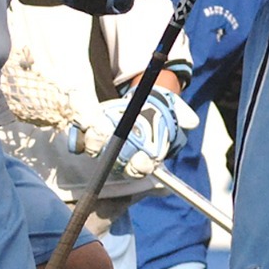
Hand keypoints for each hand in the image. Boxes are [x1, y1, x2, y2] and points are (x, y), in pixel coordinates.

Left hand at [67, 89, 199, 177]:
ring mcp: (102, 147)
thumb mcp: (175, 110)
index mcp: (141, 158)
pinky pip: (78, 141)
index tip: (145, 159)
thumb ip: (183, 115)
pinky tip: (83, 122)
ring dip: (96, 141)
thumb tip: (191, 121)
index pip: (140, 168)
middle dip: (117, 154)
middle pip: (116, 163)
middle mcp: (120, 157)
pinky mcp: (85, 136)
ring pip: (96, 151)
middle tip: (119, 142)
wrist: (141, 100)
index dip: (140, 166)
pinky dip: (78, 134)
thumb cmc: (160, 109)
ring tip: (99, 126)